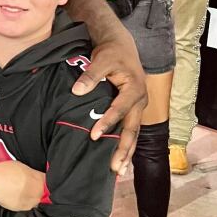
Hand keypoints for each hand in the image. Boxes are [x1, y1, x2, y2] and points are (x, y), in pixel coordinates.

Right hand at [0, 161, 45, 210]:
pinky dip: (25, 202)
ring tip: (23, 192)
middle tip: (30, 186)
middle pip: (43, 191)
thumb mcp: (20, 166)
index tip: (39, 180)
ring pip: (36, 200)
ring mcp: (31, 201)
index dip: (43, 180)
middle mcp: (37, 191)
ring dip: (32, 196)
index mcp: (38, 179)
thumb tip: (33, 176)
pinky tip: (17, 197)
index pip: (48, 181)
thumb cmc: (4, 172)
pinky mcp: (23, 208)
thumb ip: (30, 173)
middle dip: (38, 189)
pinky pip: (28, 205)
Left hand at [72, 30, 145, 175]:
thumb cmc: (111, 52)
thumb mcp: (101, 59)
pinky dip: (126, 145)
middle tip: (114, 167)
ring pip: (133, 134)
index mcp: (134, 88)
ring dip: (127, 152)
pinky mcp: (132, 110)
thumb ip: (90, 75)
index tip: (93, 135)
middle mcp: (139, 100)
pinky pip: (130, 130)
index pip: (120, 109)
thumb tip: (77, 91)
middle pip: (132, 129)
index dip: (107, 122)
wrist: (121, 46)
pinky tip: (120, 159)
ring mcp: (137, 107)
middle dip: (124, 149)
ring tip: (119, 171)